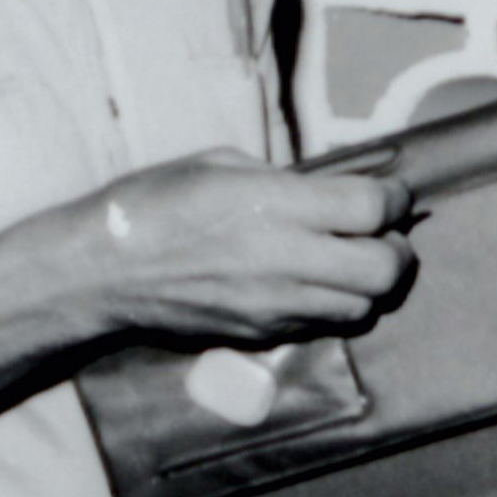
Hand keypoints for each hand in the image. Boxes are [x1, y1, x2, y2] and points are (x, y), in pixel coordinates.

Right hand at [73, 149, 414, 348]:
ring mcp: (276, 303)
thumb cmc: (150, 203)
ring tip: (348, 263)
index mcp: (271, 204)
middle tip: (379, 233)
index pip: (372, 208)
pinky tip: (310, 285)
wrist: (101, 271)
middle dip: (396, 248)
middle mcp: (283, 258)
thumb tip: (326, 191)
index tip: (386, 193)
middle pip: (386, 268)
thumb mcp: (216, 164)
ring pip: (366, 305)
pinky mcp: (264, 332)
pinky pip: (327, 324)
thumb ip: (281, 180)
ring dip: (369, 283)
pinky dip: (335, 305)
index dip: (393, 198)